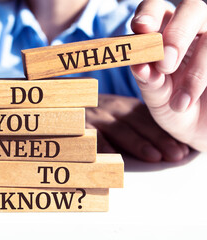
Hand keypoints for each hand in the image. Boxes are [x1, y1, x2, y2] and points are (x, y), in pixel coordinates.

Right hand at [86, 94, 188, 161]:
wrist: (66, 102)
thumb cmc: (96, 118)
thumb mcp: (117, 116)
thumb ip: (137, 127)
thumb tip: (168, 148)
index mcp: (124, 107)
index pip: (148, 120)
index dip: (165, 134)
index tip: (182, 149)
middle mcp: (112, 108)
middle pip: (138, 124)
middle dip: (158, 139)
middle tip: (174, 155)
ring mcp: (95, 116)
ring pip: (119, 129)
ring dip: (137, 143)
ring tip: (153, 156)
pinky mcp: (79, 124)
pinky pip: (92, 136)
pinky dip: (103, 147)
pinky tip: (115, 159)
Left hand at [130, 0, 206, 150]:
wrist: (200, 129)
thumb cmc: (173, 106)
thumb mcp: (156, 97)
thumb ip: (147, 81)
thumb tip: (138, 66)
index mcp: (163, 33)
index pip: (155, 9)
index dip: (149, 13)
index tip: (141, 28)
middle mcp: (191, 30)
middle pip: (191, 9)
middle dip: (177, 35)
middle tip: (165, 65)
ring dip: (196, 69)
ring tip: (179, 103)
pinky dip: (204, 79)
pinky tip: (189, 101)